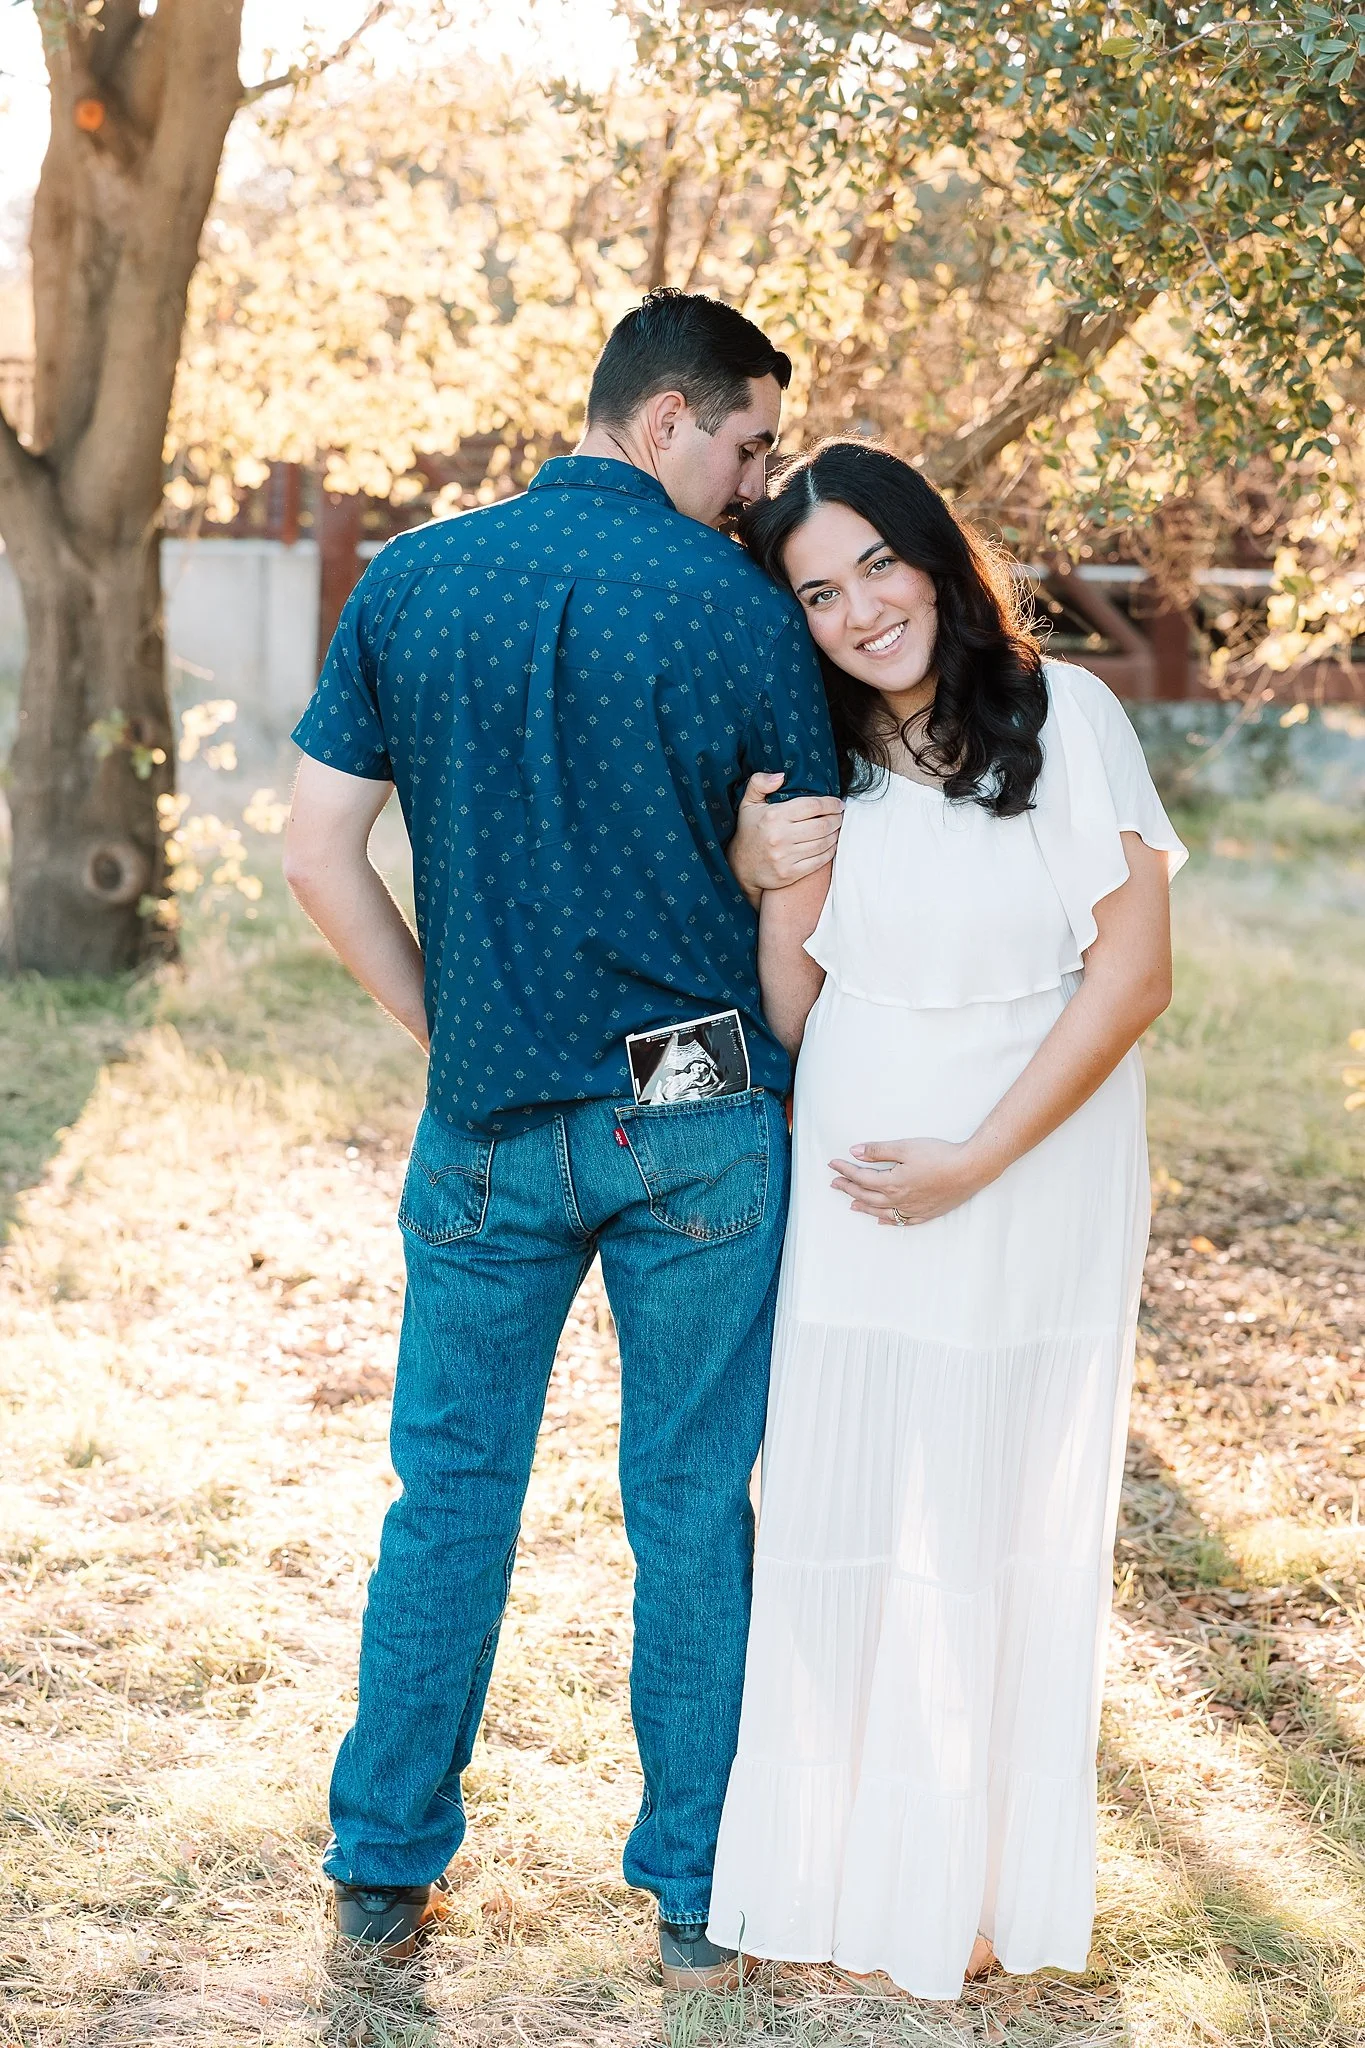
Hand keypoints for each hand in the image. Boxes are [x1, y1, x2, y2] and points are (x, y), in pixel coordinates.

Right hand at [728, 772, 843, 905]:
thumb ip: (759, 783)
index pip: (812, 806)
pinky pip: (819, 861)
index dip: (830, 804)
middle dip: (837, 819)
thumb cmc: (749, 831)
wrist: (739, 867)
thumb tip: (781, 776)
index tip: (838, 804)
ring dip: (835, 834)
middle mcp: (780, 837)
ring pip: (823, 843)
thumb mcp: (748, 803)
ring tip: (836, 828)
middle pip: (822, 825)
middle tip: (840, 816)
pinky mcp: (789, 873)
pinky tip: (831, 844)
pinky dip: (830, 851)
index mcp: (773, 816)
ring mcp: (785, 857)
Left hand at [830, 1136, 987, 1225]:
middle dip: (848, 1189)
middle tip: (835, 1184)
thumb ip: (878, 1150)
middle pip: (867, 1196)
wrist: (970, 1169)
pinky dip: (889, 1221)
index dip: (845, 1170)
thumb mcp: (905, 1147)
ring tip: (851, 1205)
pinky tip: (882, 1221)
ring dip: (864, 1207)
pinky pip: (902, 1222)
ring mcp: (913, 1209)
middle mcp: (899, 1200)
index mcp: (891, 1183)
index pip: (860, 1177)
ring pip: (881, 1211)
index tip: (833, 1164)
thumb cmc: (939, 1155)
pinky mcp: (927, 1213)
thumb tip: (854, 1152)